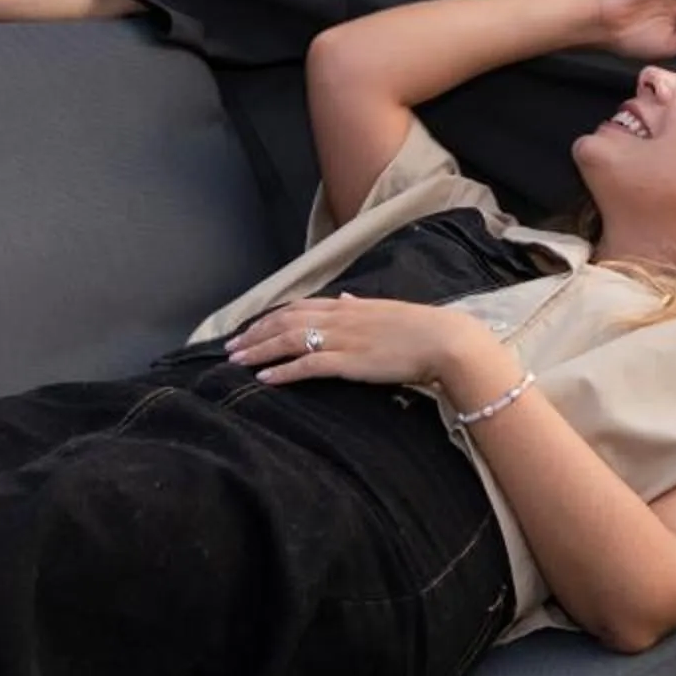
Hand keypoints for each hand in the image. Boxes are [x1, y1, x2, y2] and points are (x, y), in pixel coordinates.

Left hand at [225, 295, 492, 393]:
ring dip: (259, 350)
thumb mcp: (387, 310)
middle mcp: (341, 317)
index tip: (251, 328)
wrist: (444, 340)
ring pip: (290, 339)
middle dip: (255, 334)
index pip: (300, 307)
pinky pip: (307, 364)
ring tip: (236, 361)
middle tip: (230, 348)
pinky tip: (264, 377)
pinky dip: (282, 371)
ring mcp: (343, 338)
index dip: (271, 317)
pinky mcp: (349, 361)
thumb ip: (361, 306)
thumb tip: (346, 298)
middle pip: (286, 321)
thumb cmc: (421, 328)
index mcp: (350, 305)